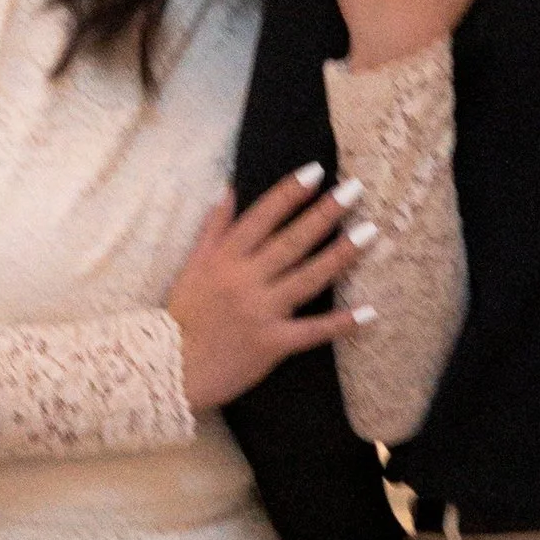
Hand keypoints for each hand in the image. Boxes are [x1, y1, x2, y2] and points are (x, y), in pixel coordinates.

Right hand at [168, 165, 377, 414]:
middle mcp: (245, 280)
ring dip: (341, 255)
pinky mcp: (272, 344)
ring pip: (308, 278)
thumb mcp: (192, 265)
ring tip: (370, 232)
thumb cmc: (182, 316)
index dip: (290, 193)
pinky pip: (312, 332)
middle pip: (292, 241)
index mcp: (225, 258)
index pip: (263, 217)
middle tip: (355, 189)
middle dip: (325, 213)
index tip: (317, 171)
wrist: (169, 368)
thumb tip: (229, 188)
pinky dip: (341, 323)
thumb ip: (213, 227)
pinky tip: (369, 312)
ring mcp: (261, 311)